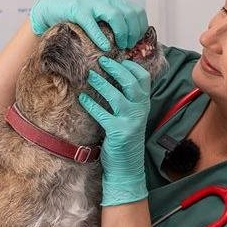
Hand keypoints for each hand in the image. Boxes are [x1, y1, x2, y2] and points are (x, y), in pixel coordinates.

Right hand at [29, 0, 148, 50]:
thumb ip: (117, 25)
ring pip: (116, 16)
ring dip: (122, 33)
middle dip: (133, 33)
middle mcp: (107, 1)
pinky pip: (92, 24)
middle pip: (131, 15)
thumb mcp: (103, 18)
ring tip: (119, 46)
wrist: (55, 6)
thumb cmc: (82, 17)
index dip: (141, 28)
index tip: (136, 42)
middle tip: (128, 46)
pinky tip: (104, 48)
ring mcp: (93, 5)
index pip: (138, 12)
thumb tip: (133, 44)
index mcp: (116, 2)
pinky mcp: (78, 11)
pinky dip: (100, 37)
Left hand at [78, 56, 150, 206]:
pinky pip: (103, 114)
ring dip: (102, 84)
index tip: (117, 58)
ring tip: (90, 76)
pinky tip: (82, 98)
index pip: (143, 77)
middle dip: (116, 69)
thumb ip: (126, 99)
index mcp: (144, 104)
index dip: (130, 66)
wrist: (127, 168)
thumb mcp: (131, 117)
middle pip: (131, 82)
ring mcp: (130, 121)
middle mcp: (140, 110)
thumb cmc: (125, 140)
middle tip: (101, 61)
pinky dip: (92, 105)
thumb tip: (112, 77)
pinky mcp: (118, 132)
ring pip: (117, 96)